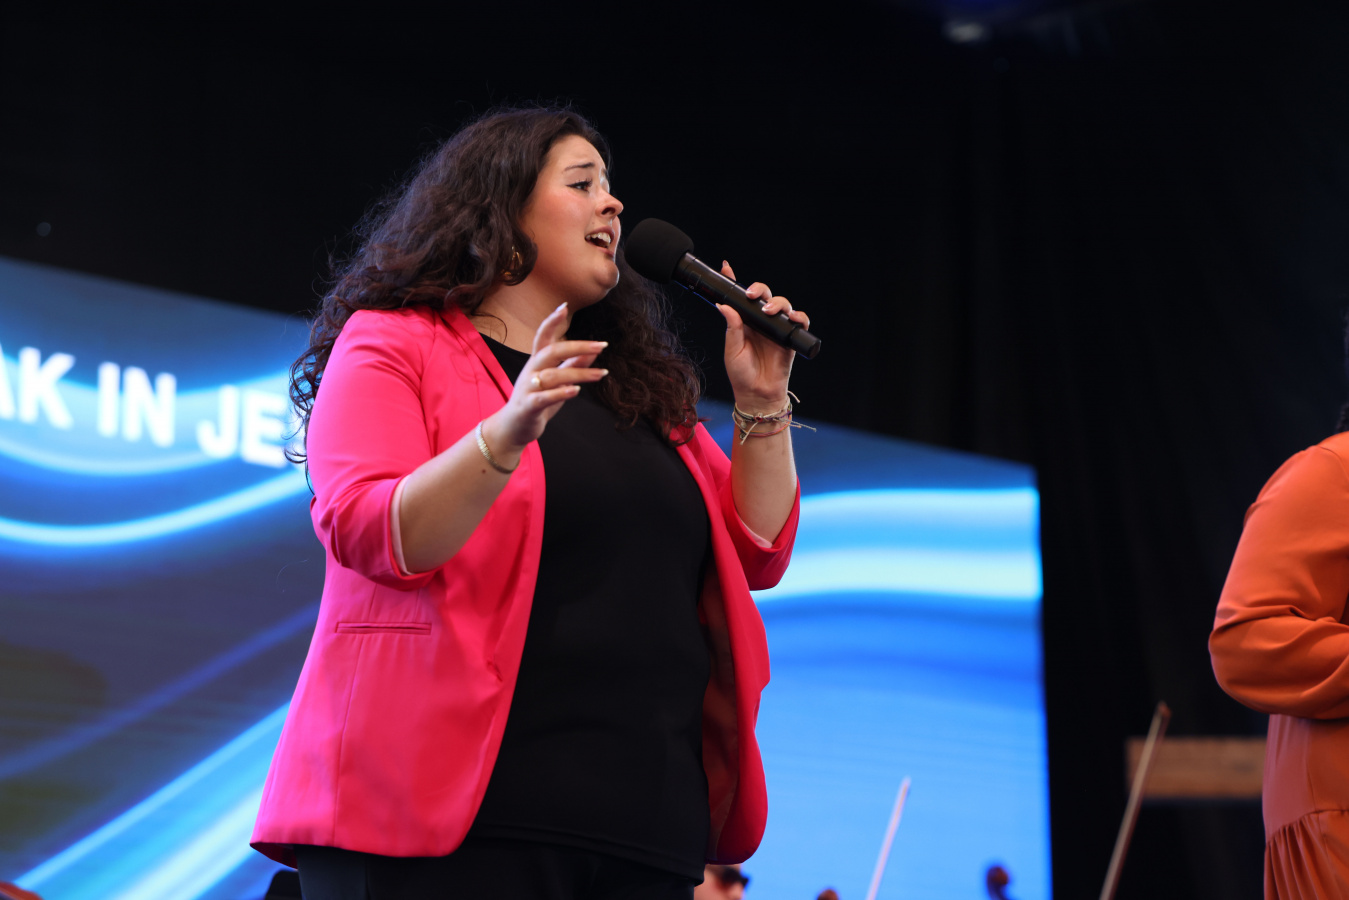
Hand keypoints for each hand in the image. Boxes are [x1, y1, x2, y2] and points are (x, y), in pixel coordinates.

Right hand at [484, 304, 608, 455]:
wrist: (513, 427)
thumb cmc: (537, 400)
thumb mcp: (556, 381)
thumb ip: (572, 366)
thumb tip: (591, 352)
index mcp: (536, 362)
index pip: (543, 336)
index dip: (551, 321)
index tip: (564, 307)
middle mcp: (531, 370)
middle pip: (551, 351)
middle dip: (578, 346)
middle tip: (601, 346)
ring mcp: (528, 388)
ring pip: (554, 375)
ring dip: (580, 373)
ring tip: (601, 374)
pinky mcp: (528, 406)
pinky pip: (544, 397)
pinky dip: (561, 393)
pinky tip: (576, 391)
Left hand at [717, 260, 808, 413]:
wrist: (757, 394)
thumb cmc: (741, 374)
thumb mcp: (732, 350)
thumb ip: (732, 327)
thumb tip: (724, 305)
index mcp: (744, 322)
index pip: (740, 298)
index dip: (734, 281)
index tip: (726, 268)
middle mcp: (760, 322)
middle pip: (764, 296)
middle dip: (760, 289)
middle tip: (752, 295)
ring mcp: (776, 329)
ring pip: (782, 305)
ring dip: (778, 303)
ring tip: (770, 311)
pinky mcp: (789, 338)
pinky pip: (798, 322)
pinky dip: (798, 317)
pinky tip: (792, 318)